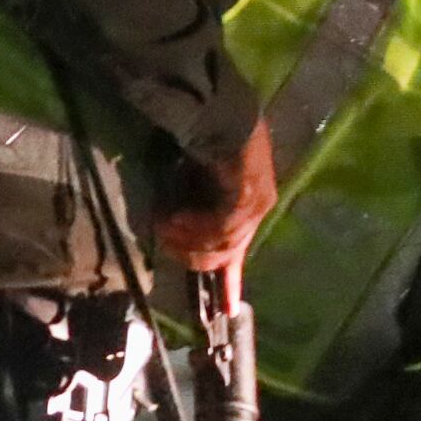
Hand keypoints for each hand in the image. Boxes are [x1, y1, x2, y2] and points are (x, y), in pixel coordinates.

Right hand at [156, 124, 278, 277]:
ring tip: (163, 226)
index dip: (231, 283)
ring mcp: (256, 203)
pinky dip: (196, 228)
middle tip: (163, 242)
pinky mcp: (249, 195)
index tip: (229, 309)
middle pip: (225, 254)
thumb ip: (193, 211)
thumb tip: (174, 233)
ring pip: (221, 244)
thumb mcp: (195, 185)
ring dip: (187, 240)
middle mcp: (257, 209)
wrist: (217, 110)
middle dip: (190, 255)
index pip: (239, 254)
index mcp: (248, 209)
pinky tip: (175, 217)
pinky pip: (221, 227)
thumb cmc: (204, 142)